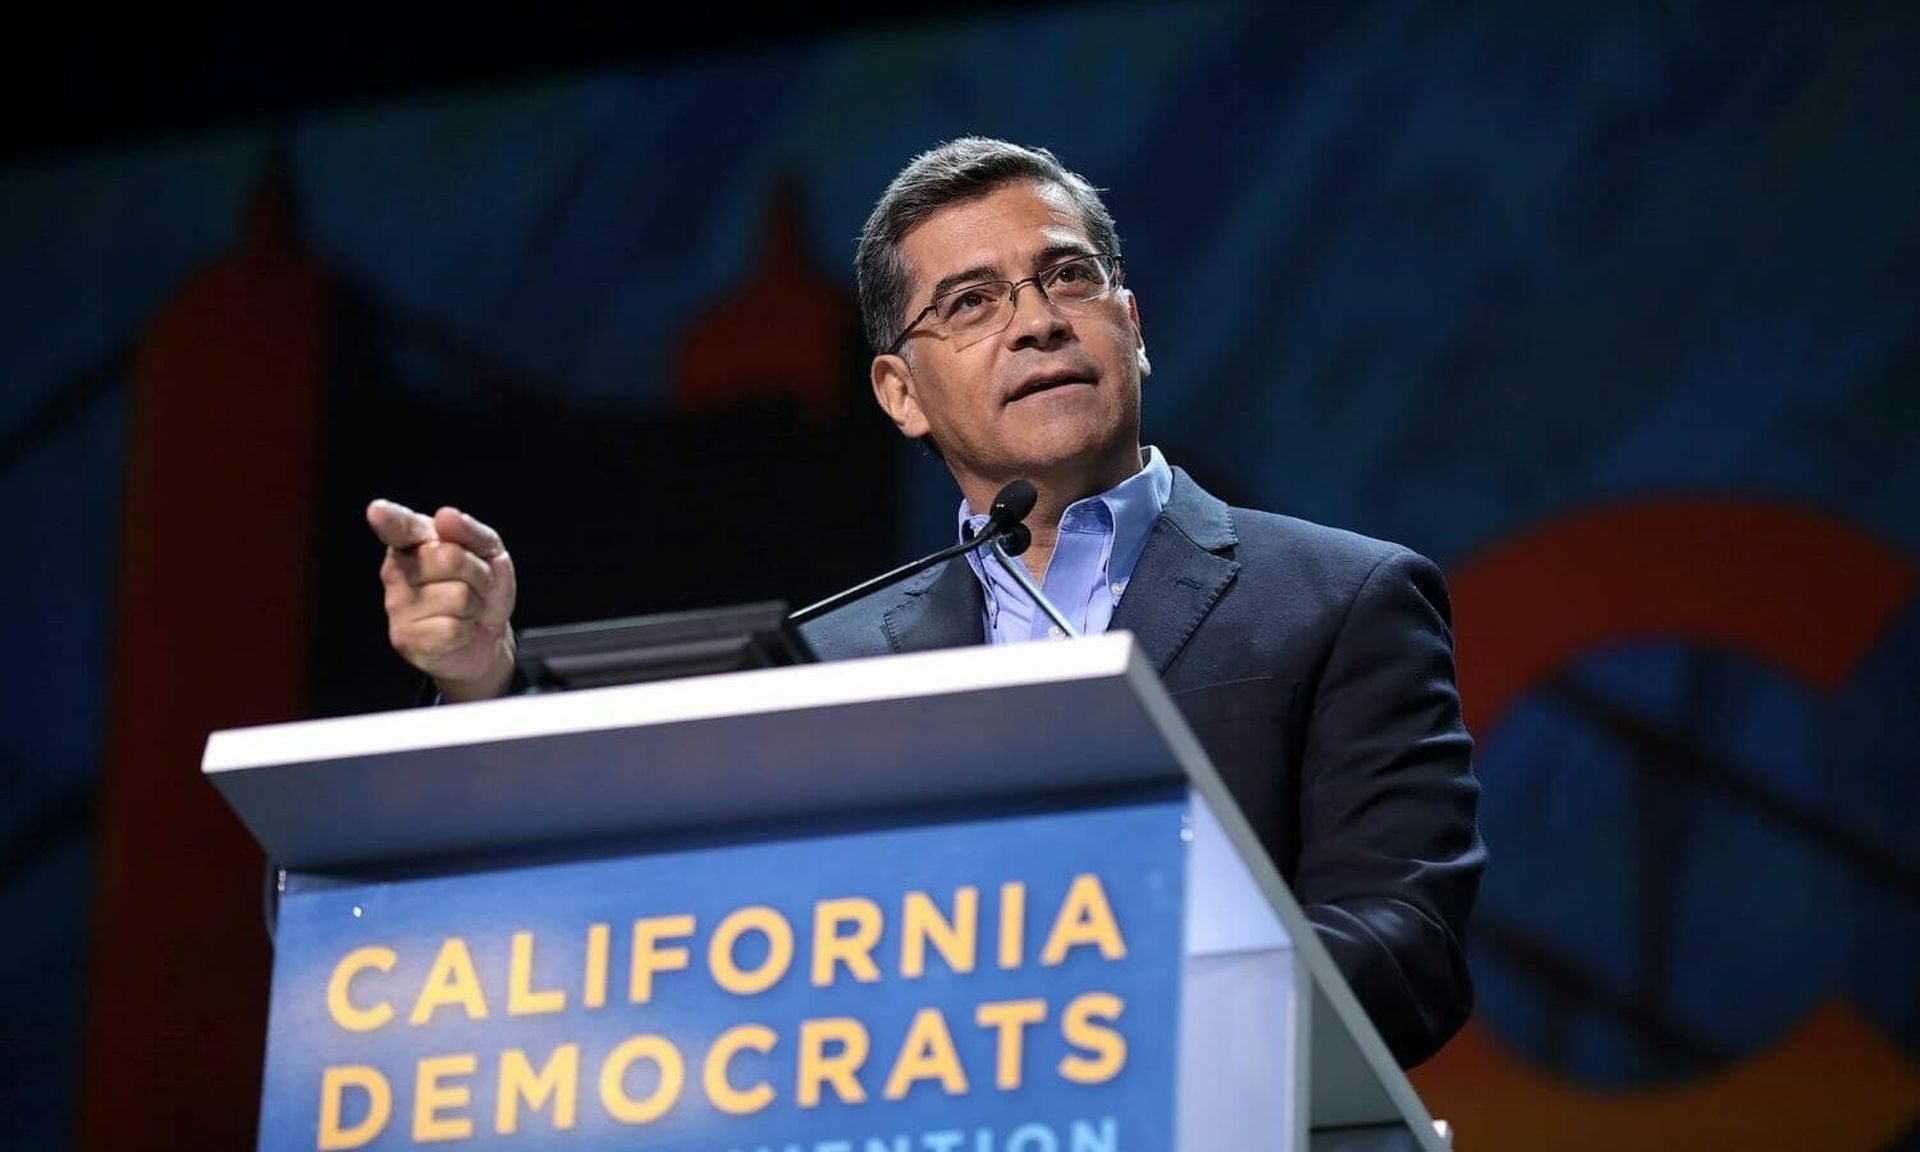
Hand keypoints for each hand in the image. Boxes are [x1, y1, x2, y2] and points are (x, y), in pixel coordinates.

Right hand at [367, 499, 518, 700]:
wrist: (486, 636)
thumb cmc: (482, 587)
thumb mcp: (489, 552)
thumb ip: (470, 531)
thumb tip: (445, 516)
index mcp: (413, 541)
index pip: (400, 527)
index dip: (390, 519)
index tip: (378, 511)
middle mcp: (397, 570)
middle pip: (450, 558)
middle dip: (479, 573)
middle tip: (477, 585)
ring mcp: (396, 605)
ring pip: (458, 596)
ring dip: (476, 604)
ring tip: (468, 608)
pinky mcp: (404, 639)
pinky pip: (452, 628)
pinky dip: (467, 629)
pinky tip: (458, 630)